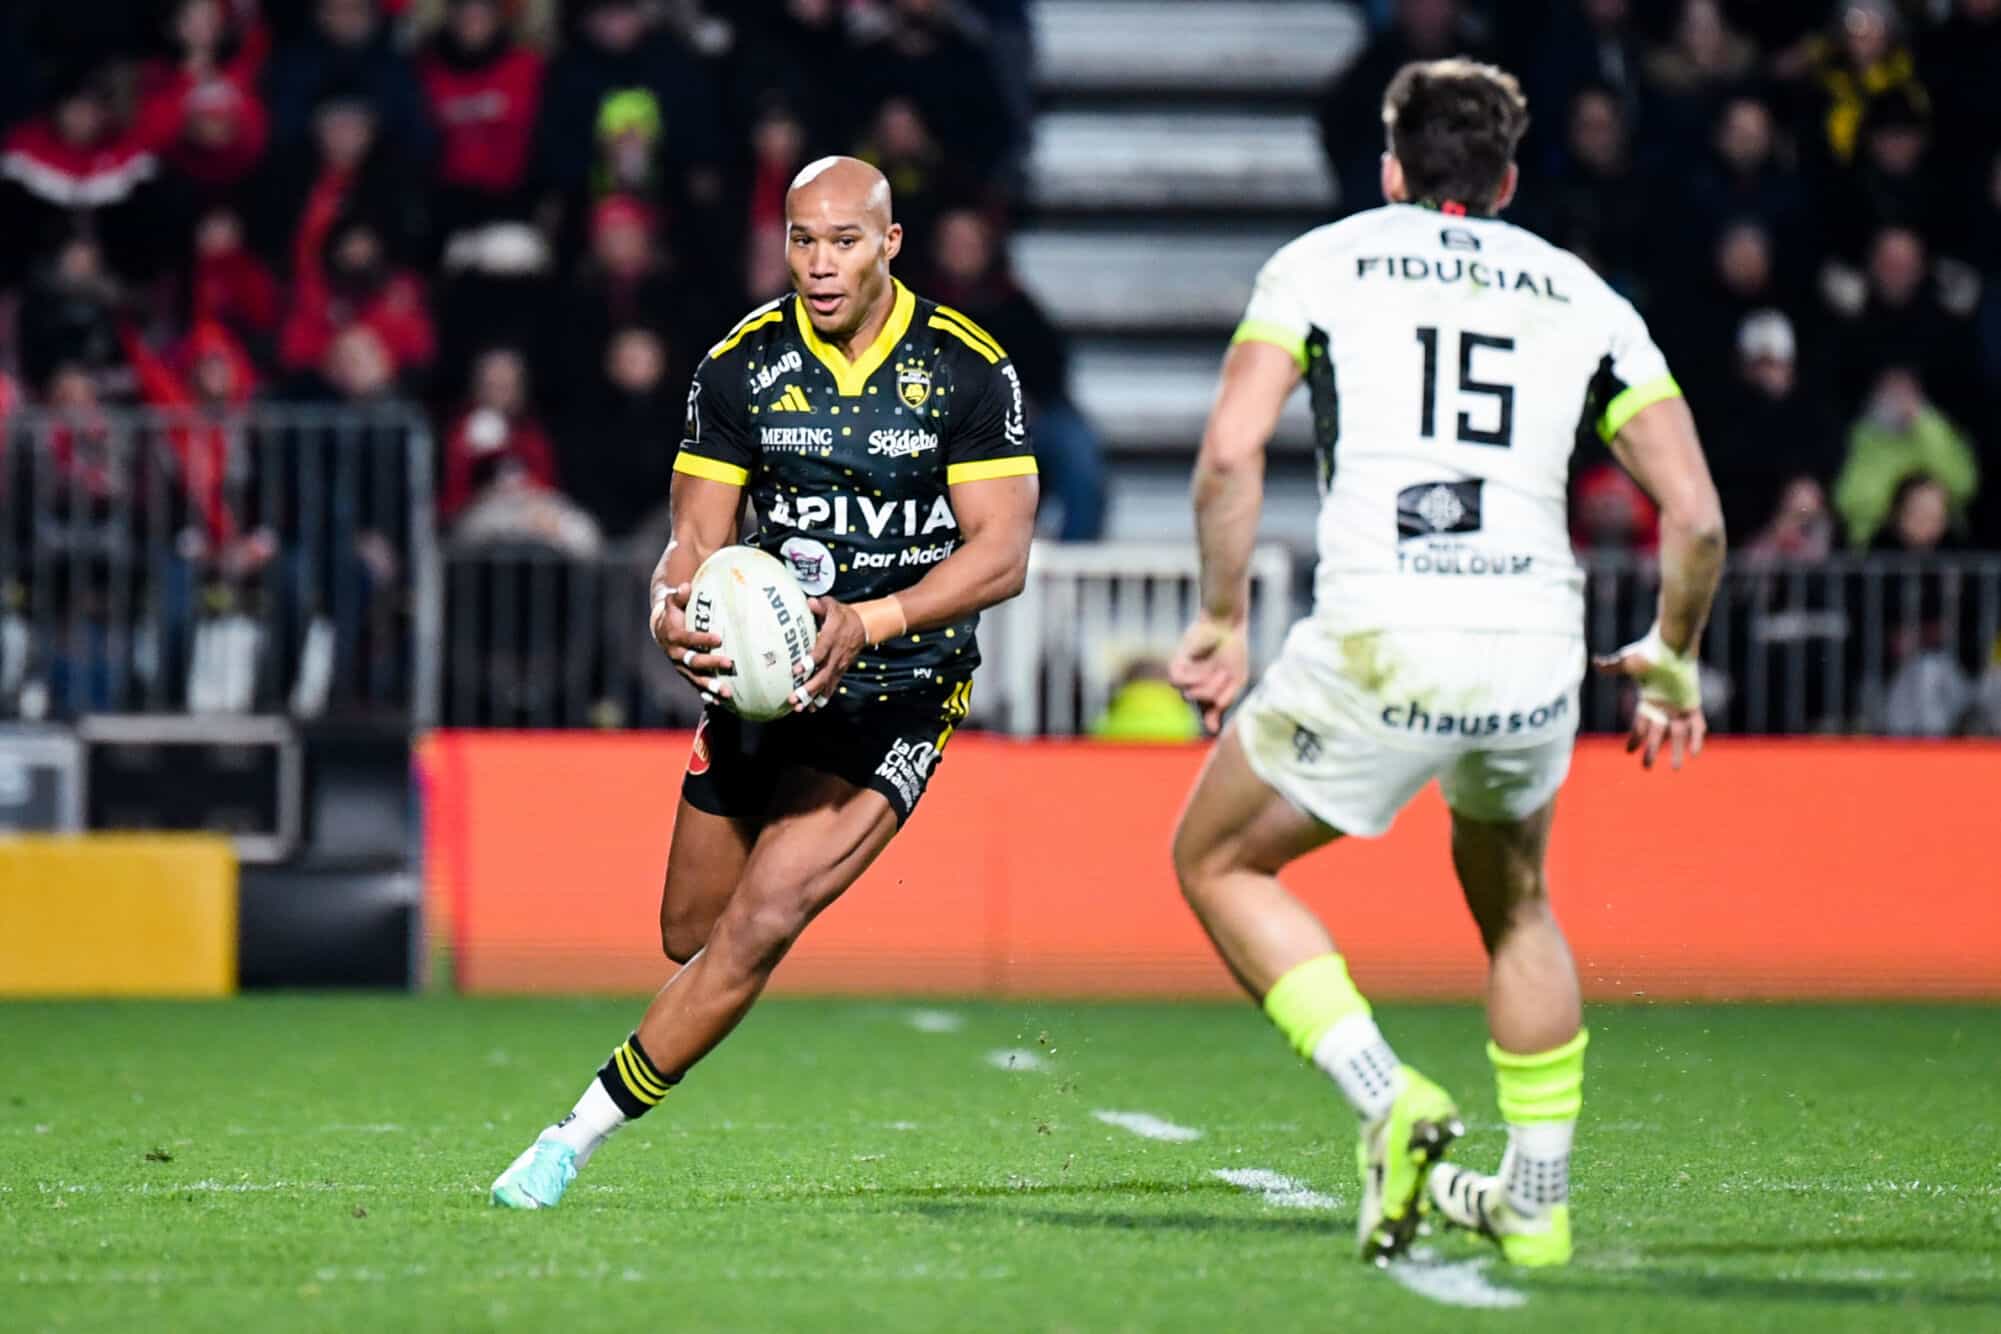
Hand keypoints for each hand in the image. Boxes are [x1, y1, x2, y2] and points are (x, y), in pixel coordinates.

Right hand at [650, 582, 732, 703]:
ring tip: (727, 693)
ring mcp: (681, 667)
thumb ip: (679, 595)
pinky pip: (697, 686)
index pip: (688, 638)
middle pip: (693, 661)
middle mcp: (676, 654)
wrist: (662, 629)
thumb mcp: (674, 601)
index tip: (719, 637)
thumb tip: (686, 586)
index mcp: (673, 636)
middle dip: (711, 664)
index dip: (702, 638)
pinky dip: (707, 694)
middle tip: (729, 663)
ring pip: (695, 678)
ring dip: (711, 686)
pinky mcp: (686, 674)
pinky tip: (721, 702)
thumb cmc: (674, 611)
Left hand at [794, 596, 863, 711]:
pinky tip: (812, 708)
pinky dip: (822, 698)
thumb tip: (809, 602)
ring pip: (826, 684)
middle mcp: (836, 655)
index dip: (809, 662)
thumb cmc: (843, 616)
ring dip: (813, 697)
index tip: (797, 671)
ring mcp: (839, 665)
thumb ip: (820, 605)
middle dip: (808, 688)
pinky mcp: (840, 671)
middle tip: (794, 697)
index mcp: (832, 638)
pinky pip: (832, 687)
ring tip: (799, 707)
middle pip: (822, 675)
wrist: (864, 627)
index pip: (821, 652)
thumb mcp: (833, 606)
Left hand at [1169, 613, 1248, 735]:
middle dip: (1213, 695)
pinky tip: (1202, 669)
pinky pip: (1176, 682)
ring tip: (1219, 672)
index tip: (1214, 728)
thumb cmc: (1233, 652)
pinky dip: (1191, 679)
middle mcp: (1196, 686)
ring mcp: (1186, 676)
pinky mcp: (1176, 665)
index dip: (1210, 720)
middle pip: (1199, 706)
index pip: (1206, 713)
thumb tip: (1212, 731)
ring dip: (1205, 688)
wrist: (1225, 625)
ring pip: (1188, 696)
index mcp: (1211, 691)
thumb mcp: (1236, 680)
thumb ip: (1225, 703)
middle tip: (1225, 677)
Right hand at [1593, 628, 1705, 770]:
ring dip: (1677, 751)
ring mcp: (1679, 706)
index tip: (1628, 751)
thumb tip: (1595, 663)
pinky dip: (1697, 739)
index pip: (1639, 725)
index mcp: (1647, 701)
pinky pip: (1697, 725)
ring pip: (1678, 734)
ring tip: (1676, 769)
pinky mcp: (1693, 703)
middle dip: (1651, 752)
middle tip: (1646, 768)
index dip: (1634, 739)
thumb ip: (1612, 666)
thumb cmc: (1649, 650)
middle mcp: (1663, 707)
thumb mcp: (1628, 661)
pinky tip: (1696, 753)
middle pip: (1656, 735)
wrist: (1672, 641)